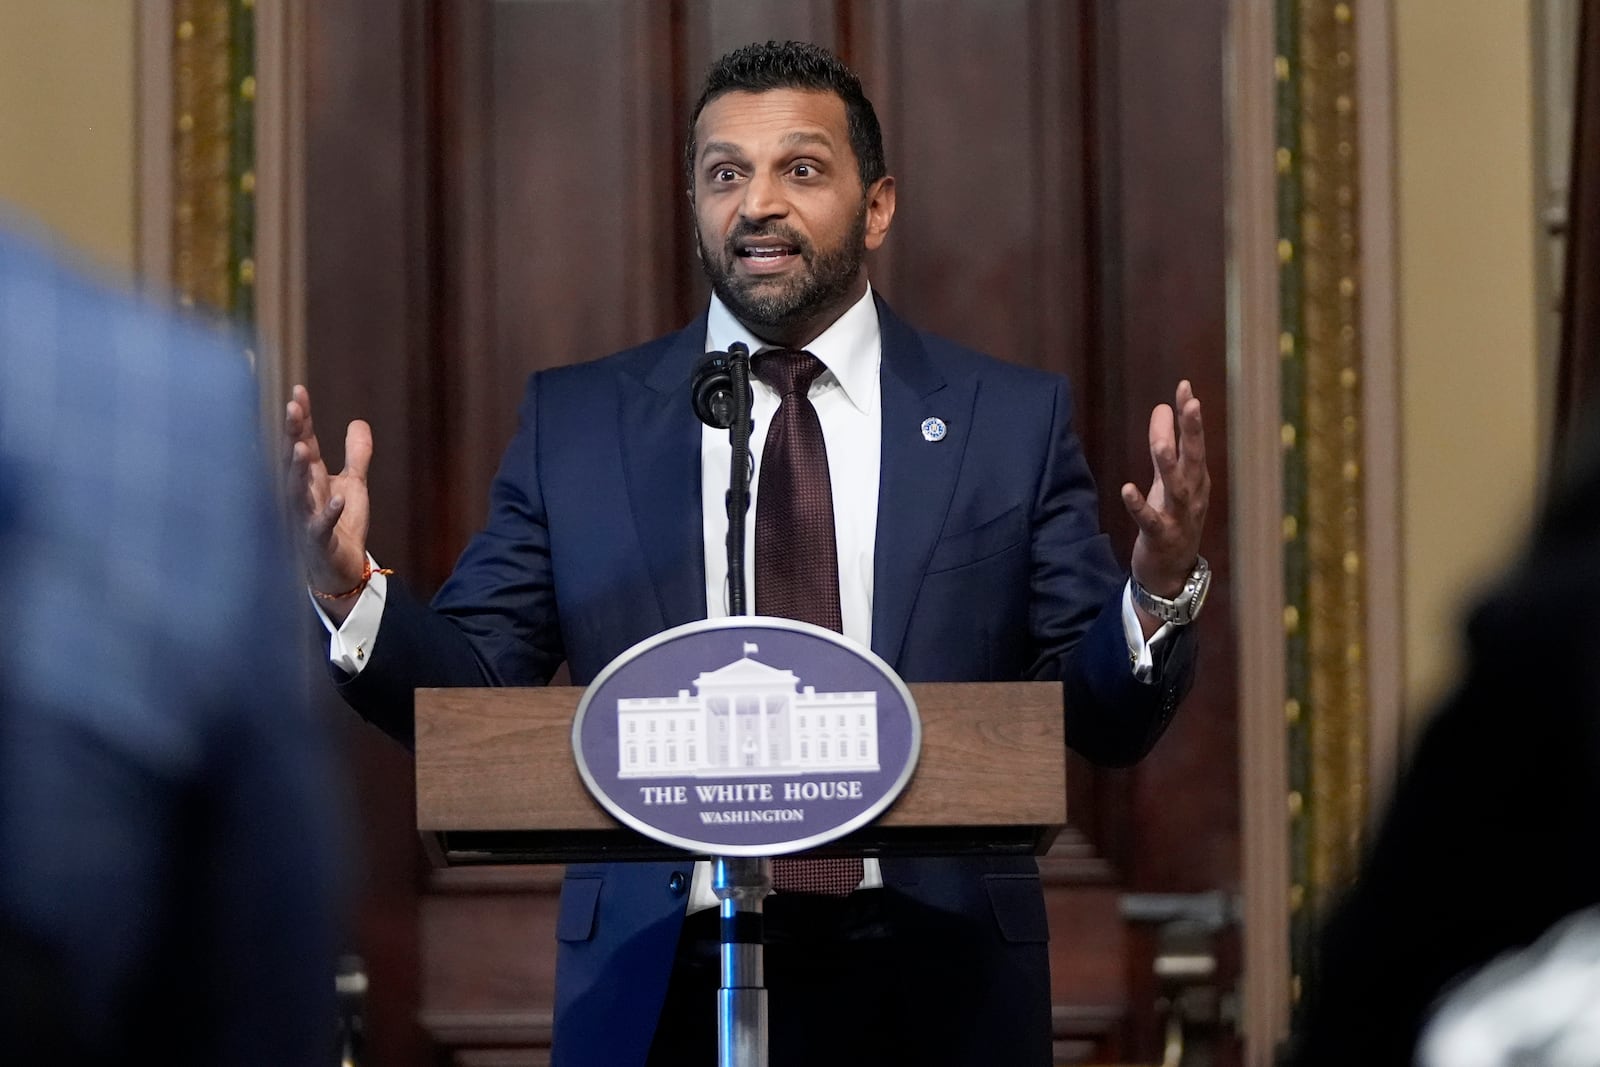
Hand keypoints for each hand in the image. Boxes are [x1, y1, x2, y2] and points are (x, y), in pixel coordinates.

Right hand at [284, 385, 372, 617]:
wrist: (340, 570)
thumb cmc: (340, 526)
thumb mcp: (353, 485)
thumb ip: (356, 455)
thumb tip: (359, 422)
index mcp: (311, 478)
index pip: (304, 441)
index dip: (302, 418)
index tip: (299, 390)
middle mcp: (303, 494)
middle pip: (294, 460)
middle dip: (292, 434)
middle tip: (292, 408)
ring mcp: (307, 517)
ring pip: (298, 492)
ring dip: (298, 470)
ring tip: (301, 447)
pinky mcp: (319, 541)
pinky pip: (321, 526)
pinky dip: (328, 513)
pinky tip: (336, 499)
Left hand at [1123, 379, 1208, 597]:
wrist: (1172, 572)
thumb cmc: (1172, 519)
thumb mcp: (1168, 480)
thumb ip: (1165, 445)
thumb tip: (1163, 408)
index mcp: (1196, 479)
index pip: (1194, 442)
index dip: (1190, 415)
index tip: (1185, 387)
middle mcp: (1193, 495)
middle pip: (1194, 459)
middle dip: (1193, 431)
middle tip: (1191, 403)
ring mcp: (1179, 517)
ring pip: (1176, 488)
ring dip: (1169, 464)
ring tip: (1158, 442)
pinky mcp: (1161, 537)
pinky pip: (1150, 520)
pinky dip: (1140, 505)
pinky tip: (1127, 489)